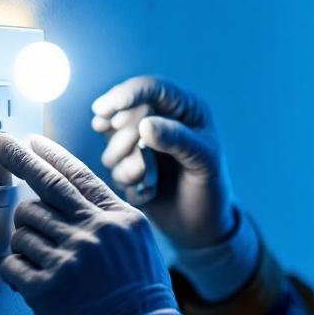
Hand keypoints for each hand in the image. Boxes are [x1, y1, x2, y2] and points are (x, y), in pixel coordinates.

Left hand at [0, 133, 203, 314]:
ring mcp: (70, 258)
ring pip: (23, 228)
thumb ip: (108, 219)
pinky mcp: (47, 288)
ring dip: (24, 239)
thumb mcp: (138, 246)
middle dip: (17, 159)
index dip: (50, 154)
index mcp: (119, 219)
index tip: (31, 141)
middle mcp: (94, 232)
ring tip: (41, 257)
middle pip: (45, 185)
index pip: (78, 175)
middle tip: (0, 146)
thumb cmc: (140, 300)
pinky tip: (32, 278)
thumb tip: (67, 200)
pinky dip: (16, 270)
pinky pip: (12, 264)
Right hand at [91, 76, 235, 248]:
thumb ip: (178, 139)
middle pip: (125, 114)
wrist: (202, 226)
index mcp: (185, 108)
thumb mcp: (204, 161)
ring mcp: (142, 143)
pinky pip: (113, 168)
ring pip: (113, 143)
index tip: (102, 109)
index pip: (151, 88)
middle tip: (142, 165)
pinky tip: (150, 192)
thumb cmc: (211, 188)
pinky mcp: (129, 165)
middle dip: (125, 139)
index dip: (125, 95)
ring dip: (127, 165)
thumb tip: (144, 124)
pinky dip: (129, 181)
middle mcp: (161, 120)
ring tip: (150, 180)